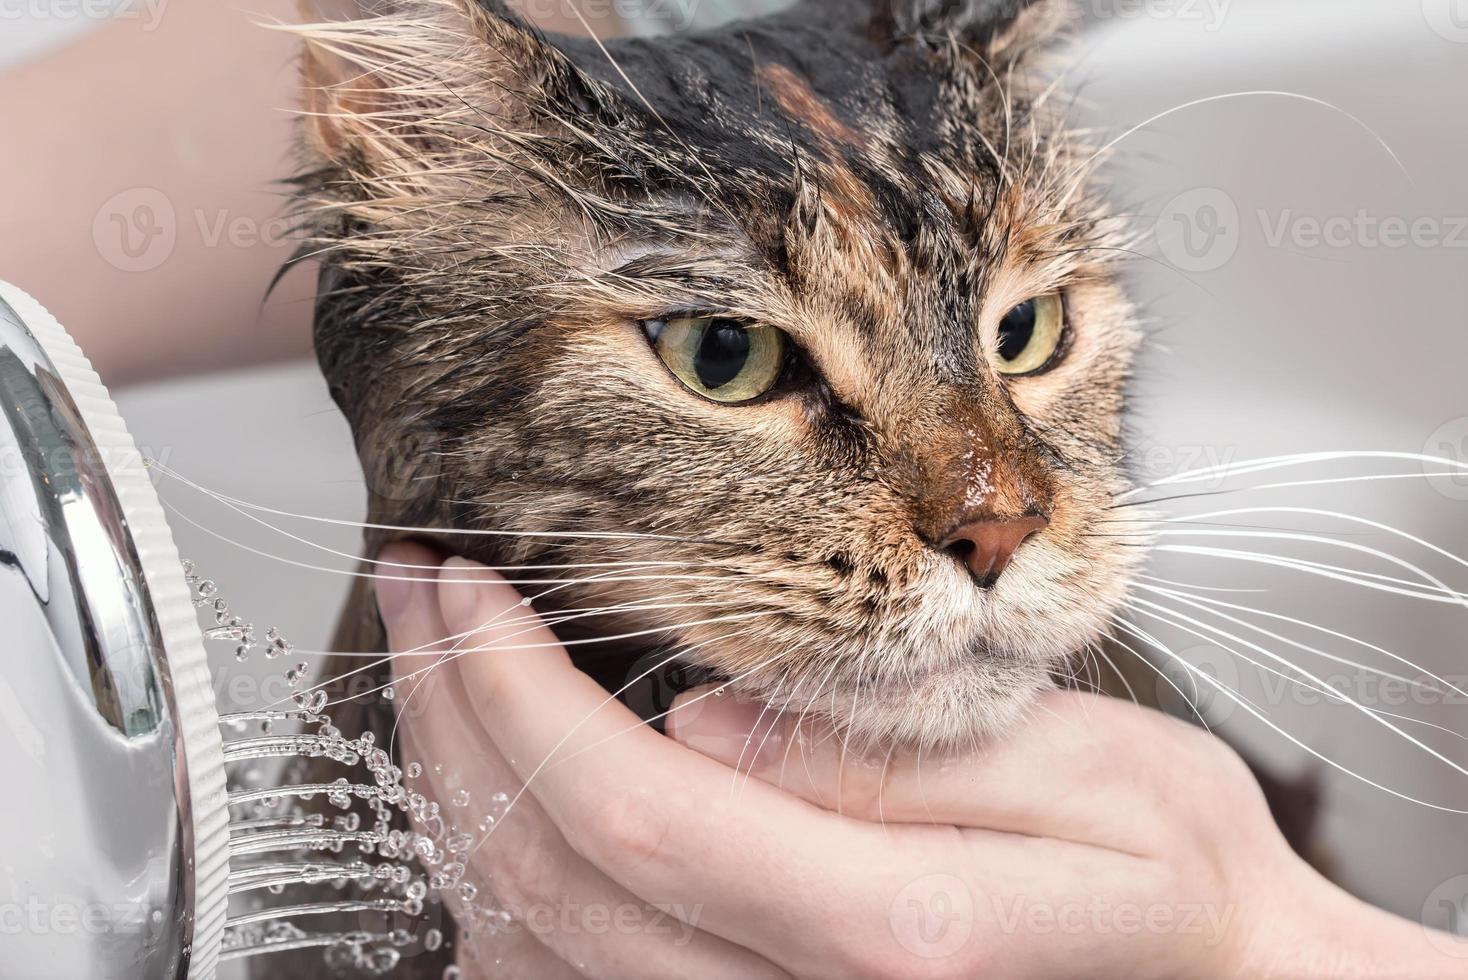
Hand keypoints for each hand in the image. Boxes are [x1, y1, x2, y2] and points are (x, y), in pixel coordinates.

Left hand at [376, 547, 1462, 978]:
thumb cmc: (1171, 880)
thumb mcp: (1091, 771)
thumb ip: (899, 754)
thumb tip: (711, 716)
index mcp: (891, 933)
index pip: (635, 810)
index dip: (517, 691)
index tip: (468, 585)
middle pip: (550, 877)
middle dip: (456, 716)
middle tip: (425, 596)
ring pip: (526, 946)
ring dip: (455, 792)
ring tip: (437, 672)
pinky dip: (493, 895)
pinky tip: (485, 806)